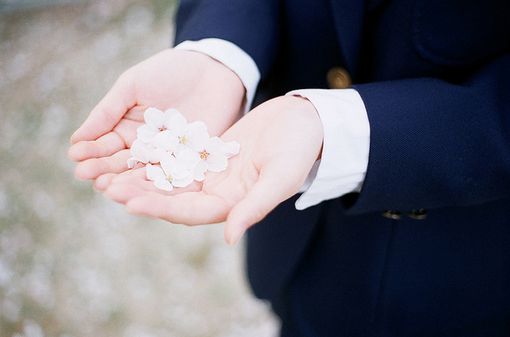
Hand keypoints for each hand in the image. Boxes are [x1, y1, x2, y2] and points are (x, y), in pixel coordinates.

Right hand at [68, 49, 244, 184]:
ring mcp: (167, 156)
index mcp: (126, 129)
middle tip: (85, 175)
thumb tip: (77, 138)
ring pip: (144, 174)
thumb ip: (108, 112)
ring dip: (126, 182)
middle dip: (103, 169)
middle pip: (121, 164)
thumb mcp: (133, 86)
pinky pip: (173, 175)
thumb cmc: (168, 72)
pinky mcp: (191, 162)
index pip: (105, 145)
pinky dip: (159, 184)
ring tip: (108, 188)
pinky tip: (145, 190)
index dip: (90, 150)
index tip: (75, 156)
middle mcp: (144, 147)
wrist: (212, 69)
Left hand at [100, 96, 322, 243]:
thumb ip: (255, 207)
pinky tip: (134, 153)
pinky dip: (157, 158)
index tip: (130, 203)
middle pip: (174, 199)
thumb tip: (228, 238)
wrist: (303, 121)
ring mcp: (214, 175)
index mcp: (234, 204)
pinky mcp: (211, 155)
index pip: (191, 212)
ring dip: (143, 179)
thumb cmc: (299, 149)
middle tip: (109, 188)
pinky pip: (179, 159)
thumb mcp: (280, 177)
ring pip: (172, 181)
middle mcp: (220, 194)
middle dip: (142, 195)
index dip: (161, 209)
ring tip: (111, 174)